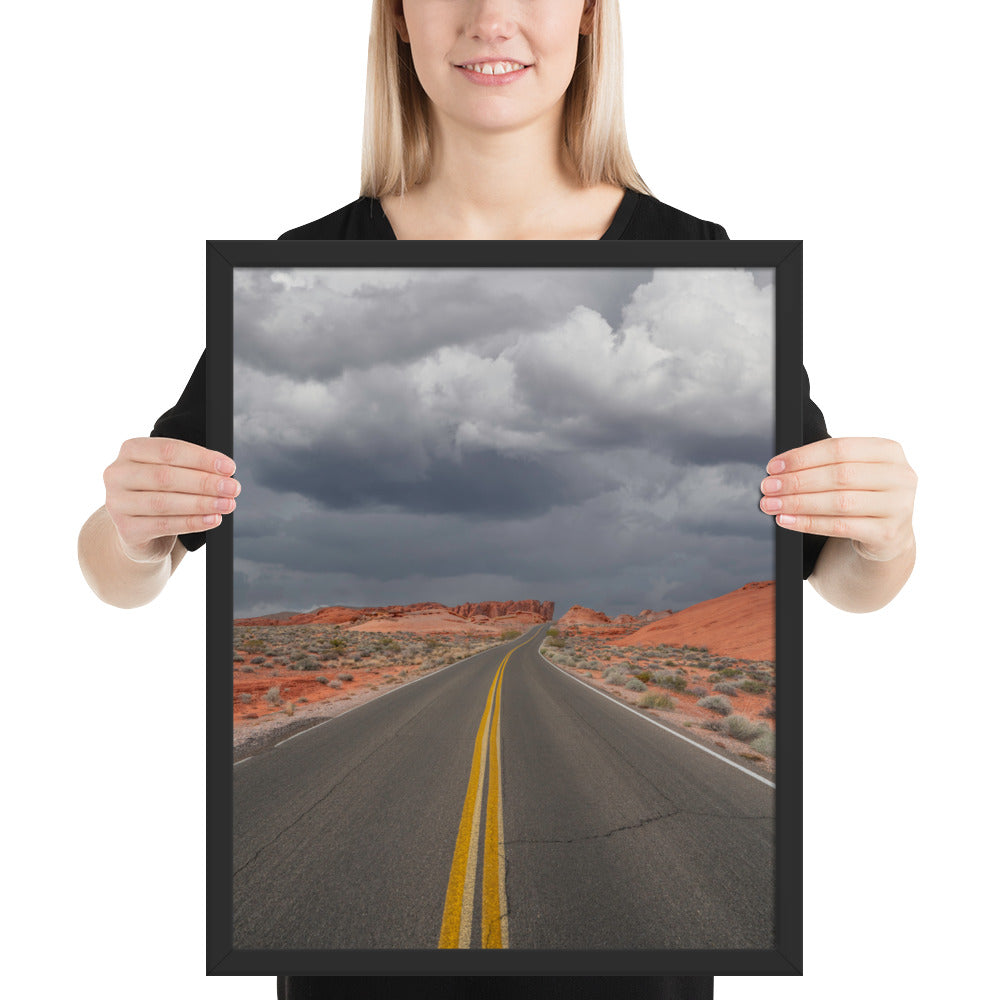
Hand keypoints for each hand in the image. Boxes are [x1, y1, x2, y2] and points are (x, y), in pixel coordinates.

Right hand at [103, 437, 240, 561]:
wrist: (139, 531)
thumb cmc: (161, 493)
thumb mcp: (172, 473)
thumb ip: (192, 467)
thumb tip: (225, 471)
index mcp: (131, 450)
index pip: (169, 450)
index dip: (201, 458)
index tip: (229, 467)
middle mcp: (118, 474)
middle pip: (166, 476)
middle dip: (205, 482)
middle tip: (233, 488)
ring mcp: (117, 503)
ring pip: (164, 502)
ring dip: (202, 503)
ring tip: (227, 504)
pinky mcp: (126, 529)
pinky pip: (164, 525)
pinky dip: (192, 522)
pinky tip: (213, 519)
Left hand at [759, 437, 916, 562]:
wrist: (888, 535)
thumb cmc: (863, 496)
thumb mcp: (855, 472)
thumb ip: (827, 463)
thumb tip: (779, 468)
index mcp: (889, 451)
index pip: (839, 448)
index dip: (803, 457)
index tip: (774, 466)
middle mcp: (900, 476)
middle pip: (839, 475)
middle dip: (796, 481)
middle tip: (768, 487)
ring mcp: (898, 506)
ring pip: (839, 502)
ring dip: (798, 503)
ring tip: (772, 504)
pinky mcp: (888, 533)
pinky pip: (840, 527)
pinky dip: (808, 523)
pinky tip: (786, 521)